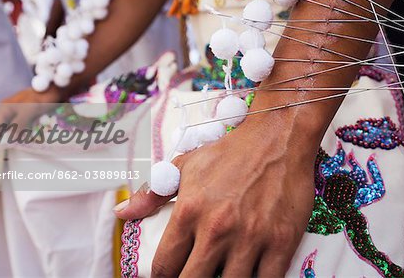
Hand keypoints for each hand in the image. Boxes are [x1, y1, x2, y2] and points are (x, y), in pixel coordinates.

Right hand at [0, 87, 62, 168]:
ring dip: (6, 145)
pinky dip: (16, 140)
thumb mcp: (29, 111)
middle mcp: (7, 113)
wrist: (55, 89)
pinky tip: (17, 149)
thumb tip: (9, 140)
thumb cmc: (42, 97)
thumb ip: (19, 125)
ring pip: (7, 134)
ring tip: (4, 160)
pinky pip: (17, 131)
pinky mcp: (25, 117)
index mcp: (4, 110)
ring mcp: (16, 115)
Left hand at [115, 111, 316, 276]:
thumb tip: (122, 213)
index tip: (169, 274)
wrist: (276, 139)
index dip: (162, 276)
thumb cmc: (229, 152)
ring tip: (221, 272)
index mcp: (188, 211)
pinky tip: (249, 273)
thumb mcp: (185, 165)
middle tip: (193, 273)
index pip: (164, 265)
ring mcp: (250, 238)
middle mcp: (216, 229)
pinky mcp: (282, 243)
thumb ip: (151, 194)